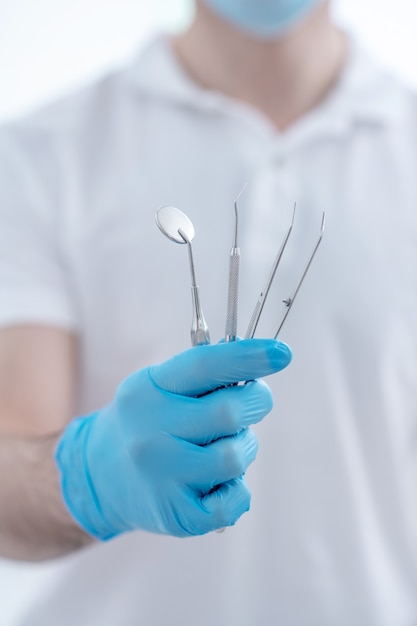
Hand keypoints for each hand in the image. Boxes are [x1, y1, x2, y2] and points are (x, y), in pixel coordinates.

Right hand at [55, 338, 291, 538]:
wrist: (98, 477)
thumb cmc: (145, 422)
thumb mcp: (159, 386)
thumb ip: (203, 374)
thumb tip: (257, 360)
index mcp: (149, 390)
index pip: (203, 366)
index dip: (247, 357)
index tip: (281, 353)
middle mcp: (151, 431)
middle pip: (229, 413)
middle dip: (256, 402)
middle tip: (254, 401)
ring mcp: (161, 476)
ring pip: (235, 457)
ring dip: (244, 448)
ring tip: (225, 447)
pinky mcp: (175, 514)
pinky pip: (233, 502)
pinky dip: (238, 491)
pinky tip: (220, 483)